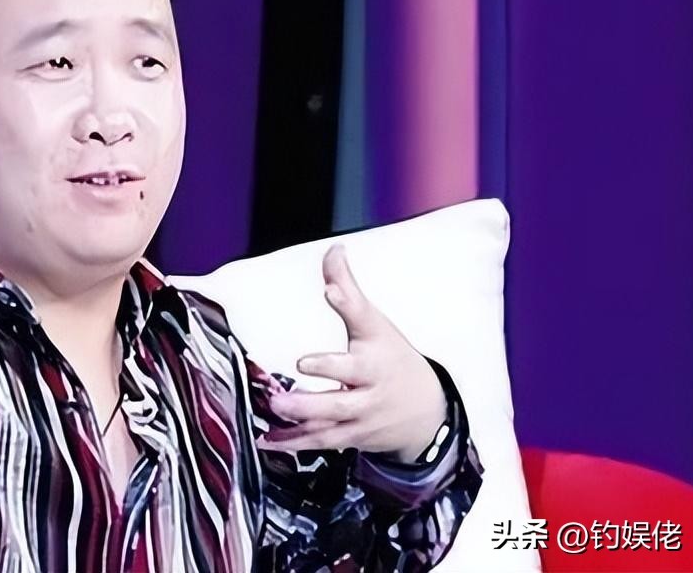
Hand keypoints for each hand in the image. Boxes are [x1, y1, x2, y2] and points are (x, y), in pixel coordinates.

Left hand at [260, 245, 445, 461]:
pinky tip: (265, 439)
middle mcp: (369, 385)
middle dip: (317, 388)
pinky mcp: (351, 437)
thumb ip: (348, 289)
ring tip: (272, 408)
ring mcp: (362, 415)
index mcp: (375, 349)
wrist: (426, 412)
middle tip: (287, 384)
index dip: (347, 304)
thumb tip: (333, 249)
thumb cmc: (391, 358)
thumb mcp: (374, 324)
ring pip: (330, 421)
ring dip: (300, 418)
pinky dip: (293, 442)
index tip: (331, 292)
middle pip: (346, 388)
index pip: (363, 321)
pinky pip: (321, 442)